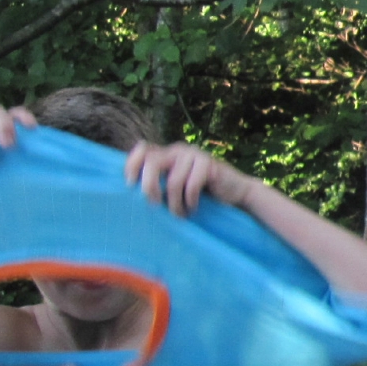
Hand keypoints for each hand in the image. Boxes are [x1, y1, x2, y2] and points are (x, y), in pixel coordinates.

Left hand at [123, 141, 254, 215]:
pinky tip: (194, 208)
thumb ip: (159, 182)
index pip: (142, 150)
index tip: (129, 185)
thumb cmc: (202, 194)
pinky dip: (191, 201)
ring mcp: (194, 155)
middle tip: (155, 205)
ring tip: (180, 215)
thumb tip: (131, 194)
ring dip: (175, 204)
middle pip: (152, 163)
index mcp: (168, 153)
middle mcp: (179, 150)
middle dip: (150, 187)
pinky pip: (191, 185)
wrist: (236, 193)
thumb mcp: (176, 186)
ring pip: (173, 180)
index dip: (131, 165)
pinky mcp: (209, 164)